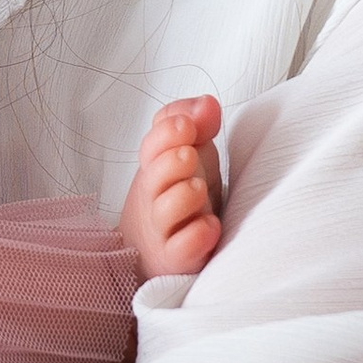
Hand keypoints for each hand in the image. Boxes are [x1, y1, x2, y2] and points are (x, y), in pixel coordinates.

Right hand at [120, 95, 225, 281]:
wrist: (158, 254)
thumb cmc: (179, 198)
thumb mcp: (190, 155)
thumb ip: (198, 124)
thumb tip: (208, 103)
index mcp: (156, 167)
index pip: (152, 144)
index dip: (166, 132)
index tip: (187, 125)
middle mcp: (155, 197)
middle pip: (153, 176)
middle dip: (171, 162)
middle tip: (187, 156)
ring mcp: (165, 229)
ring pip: (166, 211)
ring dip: (184, 196)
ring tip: (198, 189)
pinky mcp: (177, 259)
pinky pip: (182, 249)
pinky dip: (196, 236)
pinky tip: (210, 226)